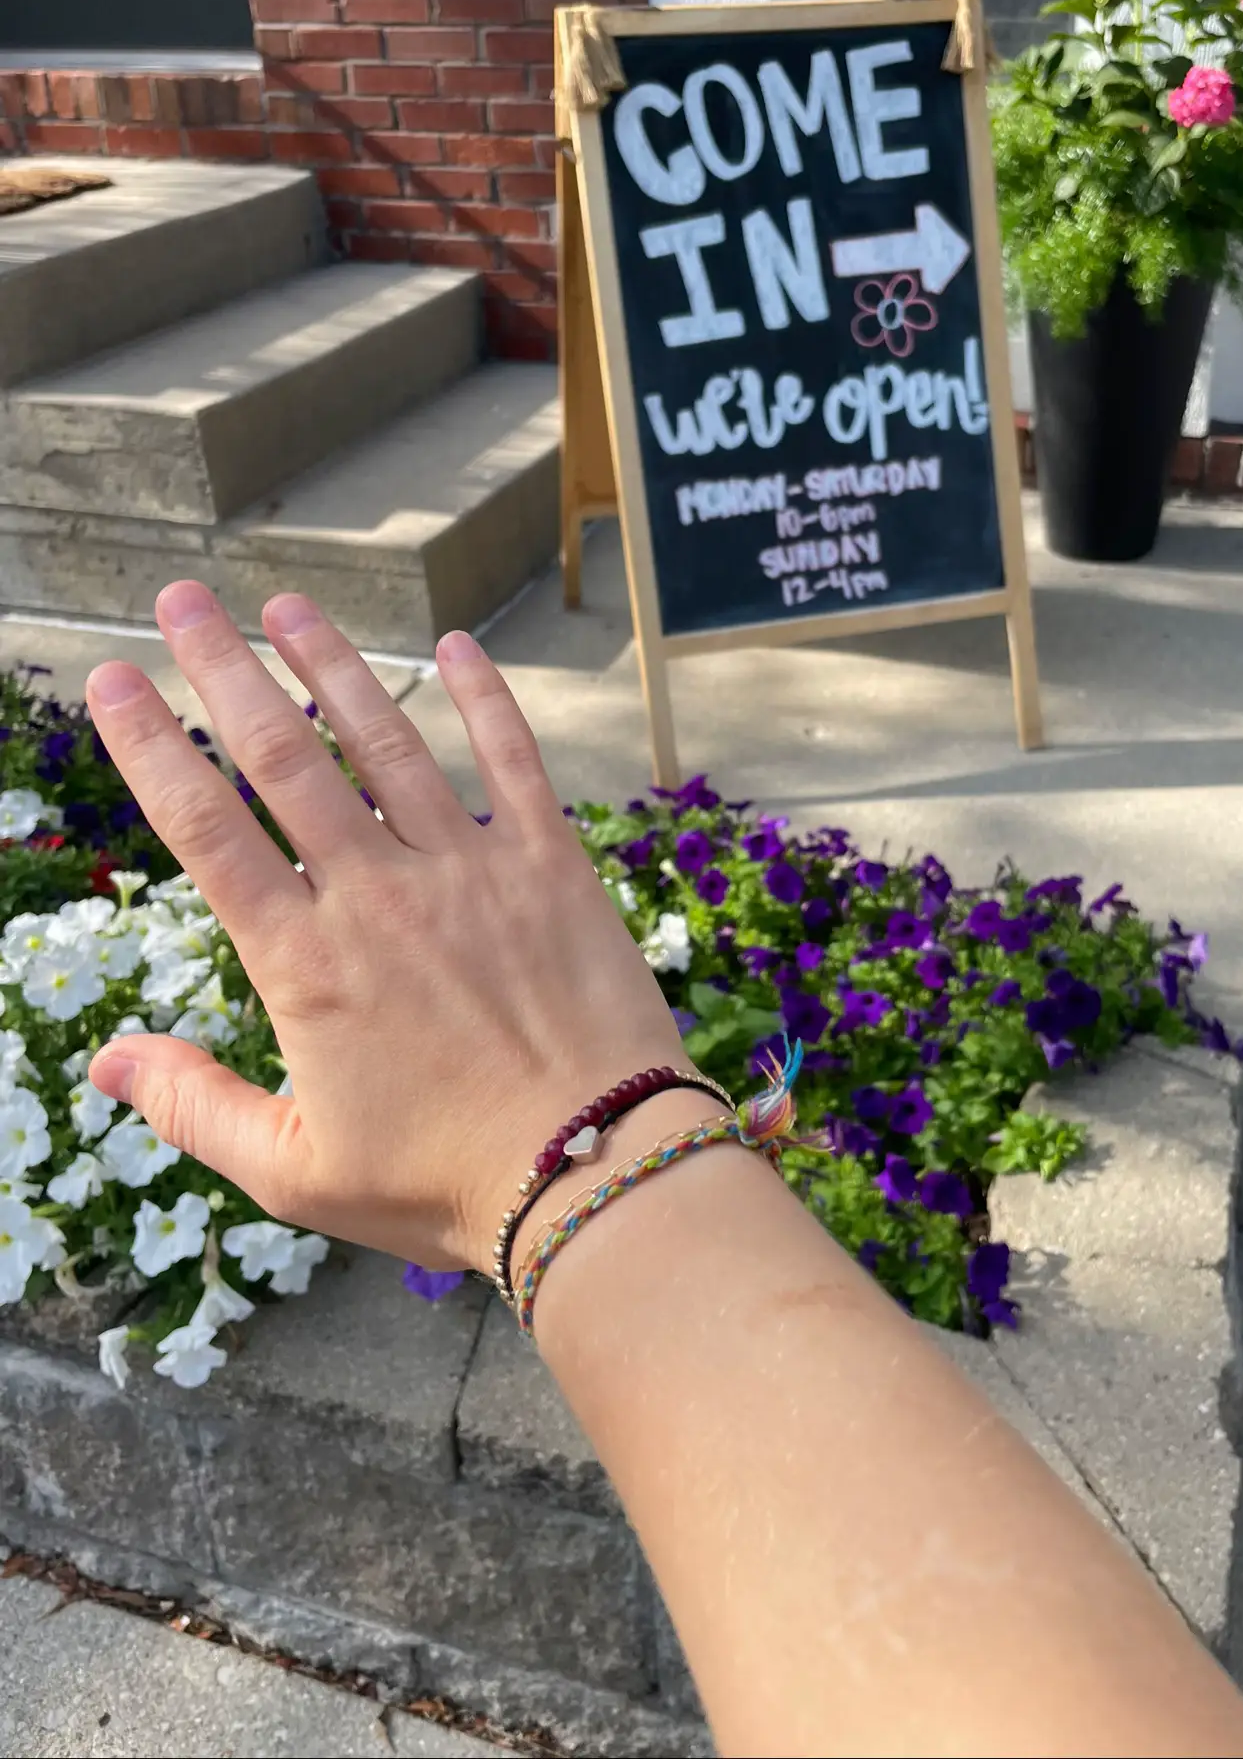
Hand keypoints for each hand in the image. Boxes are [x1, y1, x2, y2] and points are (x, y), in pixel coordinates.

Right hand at [84, 583, 690, 1272]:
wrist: (592, 1171)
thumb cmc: (442, 1183)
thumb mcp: (293, 1171)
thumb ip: (193, 1107)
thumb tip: (109, 1061)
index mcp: (304, 962)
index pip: (204, 830)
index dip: (150, 748)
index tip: (113, 682)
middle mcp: (378, 894)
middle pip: (282, 758)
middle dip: (223, 669)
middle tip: (182, 601)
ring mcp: (470, 869)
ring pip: (387, 742)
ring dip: (334, 666)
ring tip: (287, 605)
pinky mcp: (552, 865)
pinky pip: (514, 760)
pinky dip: (485, 699)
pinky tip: (458, 647)